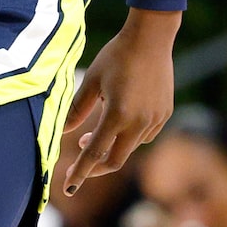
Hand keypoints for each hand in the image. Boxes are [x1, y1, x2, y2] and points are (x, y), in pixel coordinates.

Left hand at [61, 9, 178, 194]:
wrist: (151, 38)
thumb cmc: (116, 56)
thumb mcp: (91, 81)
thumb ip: (76, 110)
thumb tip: (62, 133)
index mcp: (117, 115)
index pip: (94, 154)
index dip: (80, 173)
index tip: (68, 187)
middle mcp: (139, 122)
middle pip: (115, 160)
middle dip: (95, 168)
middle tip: (78, 166)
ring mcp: (155, 120)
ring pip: (129, 147)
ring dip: (110, 148)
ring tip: (93, 135)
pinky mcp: (164, 114)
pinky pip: (144, 136)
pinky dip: (127, 138)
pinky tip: (118, 125)